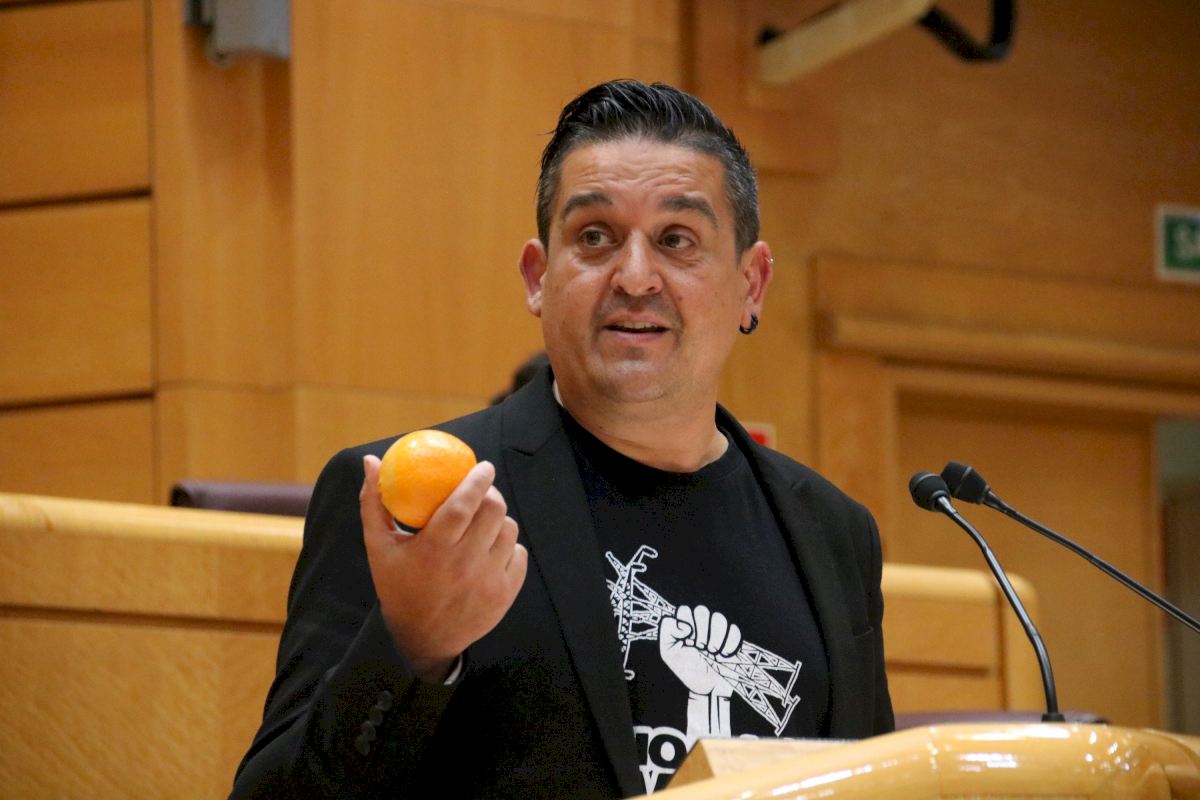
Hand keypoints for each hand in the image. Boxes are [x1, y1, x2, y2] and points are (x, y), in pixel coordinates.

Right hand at [360, 455, 527, 681]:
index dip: (477, 480)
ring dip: (499, 520)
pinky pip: (518, 555)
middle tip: (484, 490)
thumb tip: (371, 461)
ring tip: (484, 522)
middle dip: (492, 493)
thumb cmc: (398, 586)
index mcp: (434, 549)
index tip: (481, 466)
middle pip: (494, 512)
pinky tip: (491, 548)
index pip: (464, 504)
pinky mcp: (505, 594)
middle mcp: (465, 564)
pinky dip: (508, 546)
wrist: (423, 639)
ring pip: (509, 531)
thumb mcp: (379, 547)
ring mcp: (488, 580)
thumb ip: (374, 503)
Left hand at [658, 605, 740, 697]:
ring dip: (715, 638)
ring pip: (719, 618)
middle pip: (702, 611)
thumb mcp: (669, 653)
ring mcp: (718, 630)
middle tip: (700, 647)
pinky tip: (723, 655)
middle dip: (700, 632)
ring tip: (712, 652)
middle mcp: (702, 624)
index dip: (686, 625)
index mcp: (686, 625)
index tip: (686, 641)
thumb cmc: (688, 670)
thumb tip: (684, 624)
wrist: (708, 688)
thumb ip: (667, 632)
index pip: (685, 610)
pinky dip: (729, 644)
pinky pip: (734, 630)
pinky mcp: (733, 638)